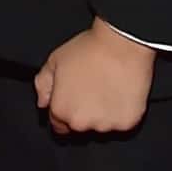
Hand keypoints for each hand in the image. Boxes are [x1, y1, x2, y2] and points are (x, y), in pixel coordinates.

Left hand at [34, 21, 155, 135]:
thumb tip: (43, 103)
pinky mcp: (128, 123)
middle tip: (91, 89)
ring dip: (103, 114)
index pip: (58, 124)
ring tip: (107, 88)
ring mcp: (106, 125)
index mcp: (61, 110)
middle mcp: (82, 123)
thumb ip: (43, 84)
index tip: (74, 99)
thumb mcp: (55, 61)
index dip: (65, 110)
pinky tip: (121, 93)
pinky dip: (122, 112)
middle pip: (80, 126)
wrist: (122, 44)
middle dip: (83, 113)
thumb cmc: (89, 50)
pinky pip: (123, 123)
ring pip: (102, 126)